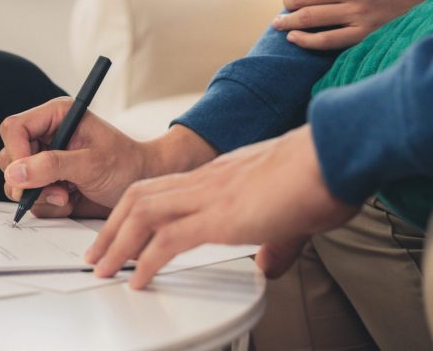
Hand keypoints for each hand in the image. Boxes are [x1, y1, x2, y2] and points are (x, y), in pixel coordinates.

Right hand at [0, 99, 215, 218]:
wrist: (143, 184)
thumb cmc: (126, 165)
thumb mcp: (92, 163)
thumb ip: (52, 166)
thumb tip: (14, 173)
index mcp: (56, 116)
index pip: (14, 128)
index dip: (16, 153)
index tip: (27, 176)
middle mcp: (46, 136)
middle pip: (9, 157)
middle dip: (29, 180)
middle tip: (59, 192)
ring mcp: (44, 161)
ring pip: (16, 181)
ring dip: (40, 196)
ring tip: (68, 196)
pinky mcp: (47, 182)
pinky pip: (30, 198)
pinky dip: (48, 206)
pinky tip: (71, 200)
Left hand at [85, 125, 357, 288]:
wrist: (335, 153)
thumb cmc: (321, 174)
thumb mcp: (291, 214)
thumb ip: (274, 239)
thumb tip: (268, 263)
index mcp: (217, 176)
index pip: (162, 189)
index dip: (135, 210)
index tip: (122, 232)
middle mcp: (205, 181)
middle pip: (139, 197)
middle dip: (112, 226)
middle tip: (97, 252)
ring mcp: (210, 196)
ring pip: (142, 213)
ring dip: (118, 242)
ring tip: (103, 268)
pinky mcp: (221, 216)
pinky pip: (168, 240)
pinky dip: (146, 262)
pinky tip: (138, 280)